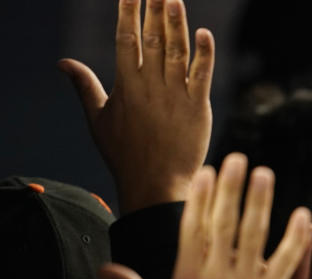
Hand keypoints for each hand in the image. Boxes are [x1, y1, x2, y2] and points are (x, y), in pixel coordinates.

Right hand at [59, 0, 213, 212]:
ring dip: (176, 24)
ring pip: (176, 52)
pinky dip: (204, 54)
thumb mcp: (99, 120)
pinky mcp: (198, 109)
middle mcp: (150, 87)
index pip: (125, 40)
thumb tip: (63, 63)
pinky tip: (204, 33)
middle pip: (151, 39)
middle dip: (154, 9)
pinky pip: (202, 76)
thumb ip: (85, 87)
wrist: (156, 185)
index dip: (128, 12)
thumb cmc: (126, 155)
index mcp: (126, 87)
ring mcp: (175, 97)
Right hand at [100, 154, 311, 278]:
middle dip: (229, 188)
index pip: (192, 228)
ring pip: (253, 235)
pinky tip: (304, 215)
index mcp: (187, 276)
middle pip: (222, 223)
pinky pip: (284, 261)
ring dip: (259, 202)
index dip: (199, 198)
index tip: (206, 172)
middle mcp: (215, 275)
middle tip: (237, 158)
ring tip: (264, 173)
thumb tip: (104, 270)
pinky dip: (295, 239)